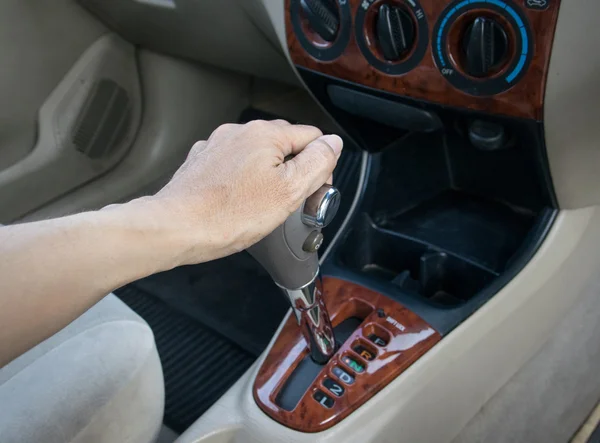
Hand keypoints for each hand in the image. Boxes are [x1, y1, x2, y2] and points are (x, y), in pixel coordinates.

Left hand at [150, 120, 342, 263]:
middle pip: (284, 144)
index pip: (312, 137)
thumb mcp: (289, 191)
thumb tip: (332, 143)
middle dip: (294, 171)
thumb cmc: (229, 214)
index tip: (313, 192)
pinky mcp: (202, 163)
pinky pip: (233, 166)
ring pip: (257, 156)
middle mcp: (239, 133)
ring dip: (267, 176)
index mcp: (265, 135)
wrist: (176, 227)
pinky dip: (242, 181)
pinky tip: (238, 203)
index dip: (321, 166)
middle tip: (291, 203)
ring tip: (262, 207)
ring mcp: (217, 146)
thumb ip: (317, 162)